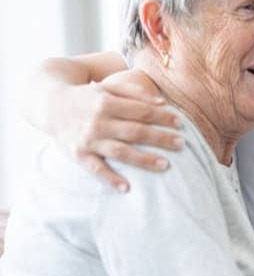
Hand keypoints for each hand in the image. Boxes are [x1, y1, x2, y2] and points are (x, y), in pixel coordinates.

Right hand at [53, 70, 182, 191]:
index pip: (142, 111)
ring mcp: (88, 139)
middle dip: (160, 138)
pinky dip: (111, 179)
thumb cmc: (88, 97)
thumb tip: (163, 103)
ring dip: (144, 159)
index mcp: (107, 102)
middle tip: (181, 144)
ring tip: (166, 165)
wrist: (50, 104)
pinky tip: (127, 188)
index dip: (163, 117)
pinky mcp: (78, 155)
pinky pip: (96, 169)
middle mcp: (98, 121)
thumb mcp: (108, 87)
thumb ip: (135, 92)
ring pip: (120, 151)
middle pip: (135, 131)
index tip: (181, 124)